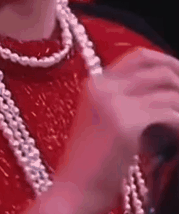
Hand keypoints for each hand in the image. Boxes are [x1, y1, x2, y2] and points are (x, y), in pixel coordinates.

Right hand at [55, 47, 178, 211]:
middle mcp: (102, 86)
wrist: (74, 186)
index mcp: (95, 82)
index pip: (137, 56)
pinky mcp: (125, 124)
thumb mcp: (104, 120)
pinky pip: (168, 113)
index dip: (165, 62)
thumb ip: (127, 101)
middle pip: (154, 66)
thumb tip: (167, 93)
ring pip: (166, 88)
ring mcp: (112, 102)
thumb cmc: (92, 160)